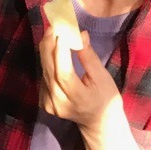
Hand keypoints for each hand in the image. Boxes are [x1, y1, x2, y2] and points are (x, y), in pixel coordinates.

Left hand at [38, 30, 139, 149]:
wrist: (98, 123)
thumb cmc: (106, 99)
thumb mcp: (103, 78)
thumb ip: (89, 58)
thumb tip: (80, 34)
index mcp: (76, 97)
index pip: (63, 71)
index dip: (60, 50)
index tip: (61, 31)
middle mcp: (58, 101)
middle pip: (49, 69)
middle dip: (49, 45)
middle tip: (53, 26)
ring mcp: (49, 103)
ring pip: (44, 72)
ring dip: (46, 51)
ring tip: (51, 33)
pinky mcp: (44, 102)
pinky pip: (44, 78)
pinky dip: (46, 62)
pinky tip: (50, 49)